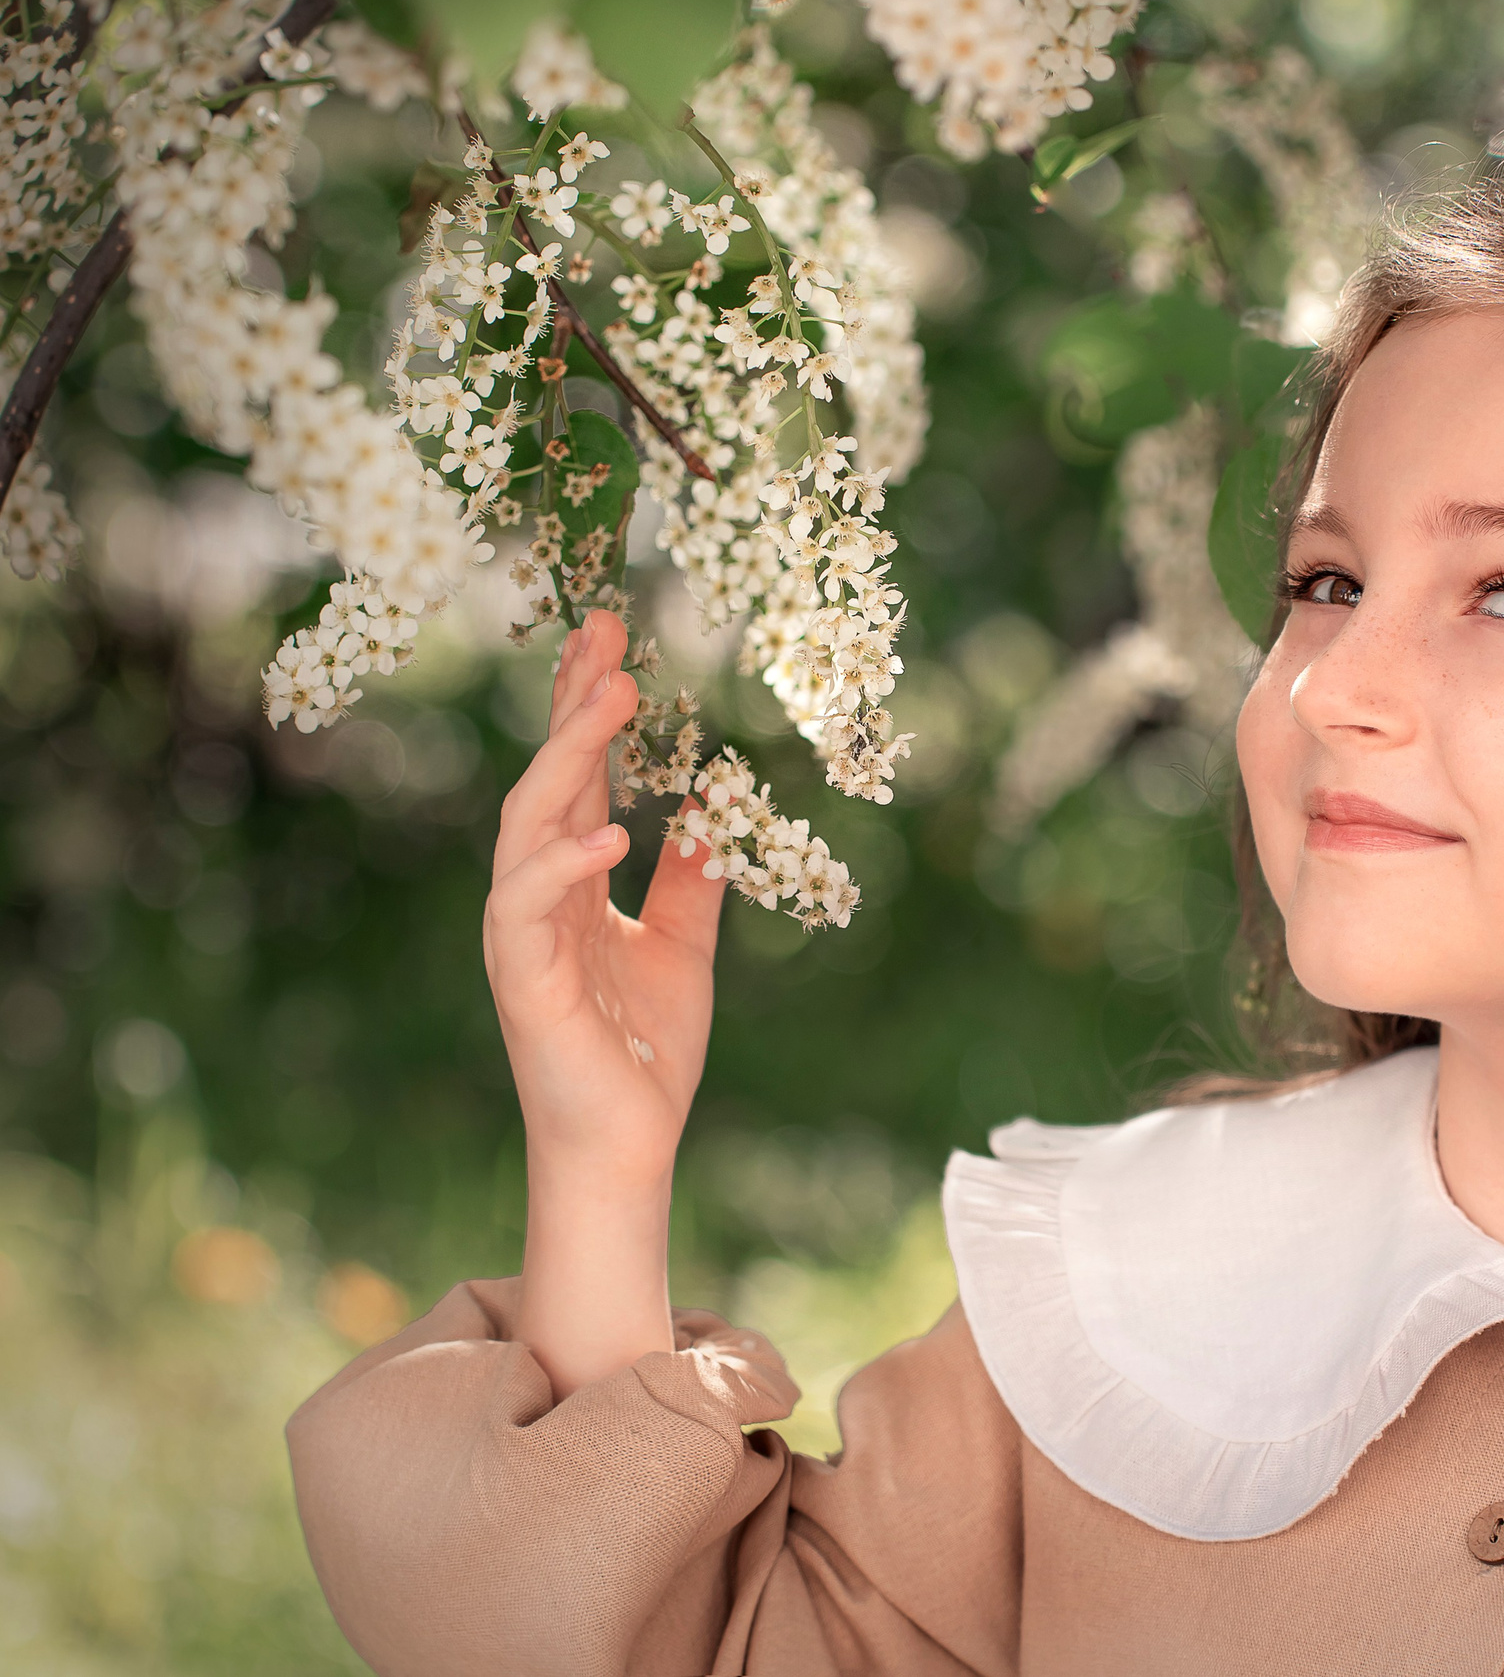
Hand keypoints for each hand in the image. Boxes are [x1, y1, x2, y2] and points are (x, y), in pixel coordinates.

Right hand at [483, 610, 723, 1187]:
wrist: (629, 1142)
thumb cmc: (646, 1053)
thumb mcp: (686, 947)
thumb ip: (693, 878)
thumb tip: (712, 805)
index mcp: (572, 883)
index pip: (577, 777)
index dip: (587, 708)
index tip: (612, 637)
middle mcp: (538, 896)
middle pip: (546, 779)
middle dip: (571, 704)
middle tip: (604, 630)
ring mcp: (523, 934)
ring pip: (527, 824)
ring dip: (567, 758)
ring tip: (612, 698)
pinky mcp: (521, 979)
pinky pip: (526, 906)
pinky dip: (564, 864)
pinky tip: (609, 832)